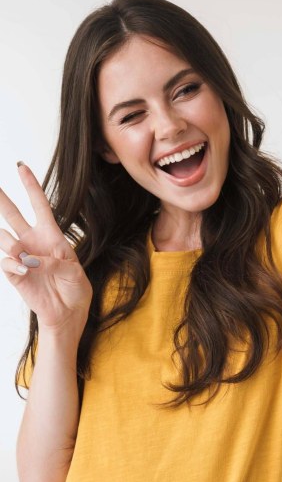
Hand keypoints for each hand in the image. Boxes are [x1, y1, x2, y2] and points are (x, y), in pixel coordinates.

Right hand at [0, 163, 92, 332]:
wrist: (68, 314)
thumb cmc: (75, 290)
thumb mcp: (75, 271)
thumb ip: (55, 261)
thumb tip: (30, 259)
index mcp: (51, 236)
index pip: (39, 205)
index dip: (31, 186)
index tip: (22, 166)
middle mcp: (33, 243)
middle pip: (12, 215)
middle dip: (1, 199)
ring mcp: (22, 258)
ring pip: (3, 237)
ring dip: (10, 242)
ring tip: (21, 253)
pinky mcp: (14, 274)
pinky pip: (6, 262)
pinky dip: (14, 264)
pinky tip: (24, 269)